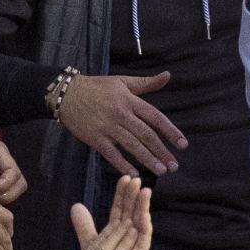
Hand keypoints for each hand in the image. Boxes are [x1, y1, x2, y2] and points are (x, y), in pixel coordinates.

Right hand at [57, 72, 187, 176]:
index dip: (170, 131)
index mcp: (129, 101)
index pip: (155, 117)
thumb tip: (167, 75)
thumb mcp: (122, 82)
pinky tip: (134, 174)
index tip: (183, 145)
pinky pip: (111, 154)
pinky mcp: (94, 138)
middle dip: (162, 151)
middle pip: (146, 135)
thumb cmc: (97, 87)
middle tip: (174, 166)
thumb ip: (146, 83)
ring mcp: (107, 127)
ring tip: (162, 171)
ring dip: (147, 159)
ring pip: (131, 145)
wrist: (65, 94)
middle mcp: (120, 114)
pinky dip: (122, 164)